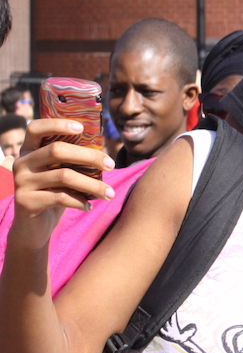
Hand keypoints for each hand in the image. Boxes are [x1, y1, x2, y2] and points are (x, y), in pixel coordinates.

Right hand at [10, 119, 113, 238]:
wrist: (34, 227)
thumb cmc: (54, 194)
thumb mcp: (61, 174)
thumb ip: (73, 160)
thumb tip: (105, 150)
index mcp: (29, 150)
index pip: (36, 128)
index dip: (57, 124)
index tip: (82, 127)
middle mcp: (21, 162)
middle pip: (57, 150)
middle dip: (89, 156)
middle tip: (111, 165)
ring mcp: (21, 182)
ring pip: (64, 176)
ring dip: (93, 185)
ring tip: (110, 194)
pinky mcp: (25, 201)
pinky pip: (60, 197)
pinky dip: (79, 202)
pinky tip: (89, 207)